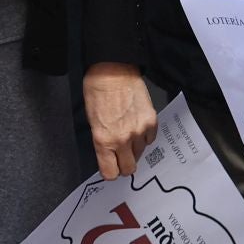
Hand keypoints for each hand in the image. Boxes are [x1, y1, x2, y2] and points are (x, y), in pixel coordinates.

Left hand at [85, 62, 156, 180]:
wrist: (113, 70)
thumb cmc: (97, 91)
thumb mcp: (91, 120)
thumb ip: (101, 141)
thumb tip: (109, 155)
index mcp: (103, 140)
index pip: (110, 173)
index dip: (110, 171)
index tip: (110, 167)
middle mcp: (122, 140)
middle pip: (128, 169)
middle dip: (124, 165)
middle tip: (120, 155)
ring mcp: (139, 131)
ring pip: (140, 154)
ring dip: (134, 149)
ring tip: (127, 134)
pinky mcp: (151, 122)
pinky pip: (149, 140)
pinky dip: (144, 137)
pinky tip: (136, 125)